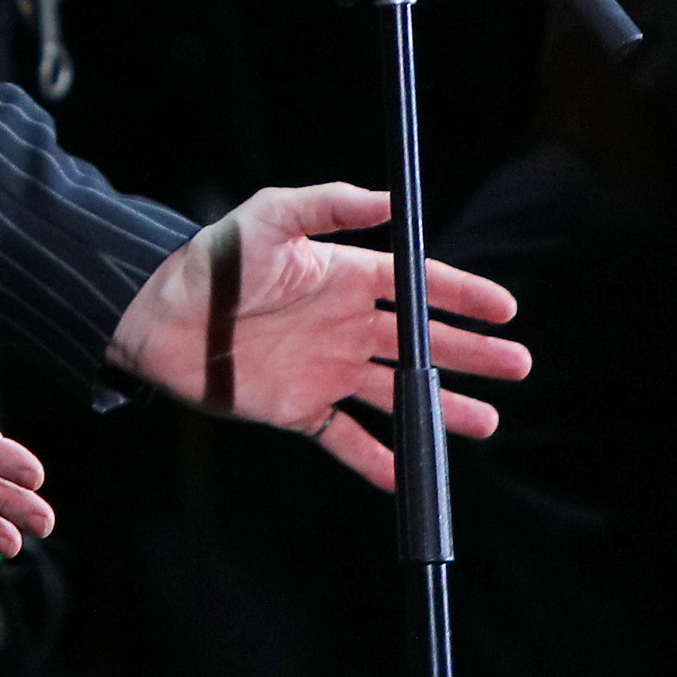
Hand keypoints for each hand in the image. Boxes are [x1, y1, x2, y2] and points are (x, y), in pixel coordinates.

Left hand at [104, 184, 529, 492]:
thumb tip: (389, 200)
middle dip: (470, 354)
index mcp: (345, 277)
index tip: (506, 308)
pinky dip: (379, 461)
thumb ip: (328, 207)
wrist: (158, 317)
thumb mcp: (270, 218)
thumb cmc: (213, 260)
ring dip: (441, 408)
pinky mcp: (300, 409)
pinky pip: (349, 439)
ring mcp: (326, 369)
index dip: (462, 296)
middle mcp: (345, 325)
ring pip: (398, 394)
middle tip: (518, 365)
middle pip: (421, 344)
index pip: (417, 286)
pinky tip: (412, 477)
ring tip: (487, 422)